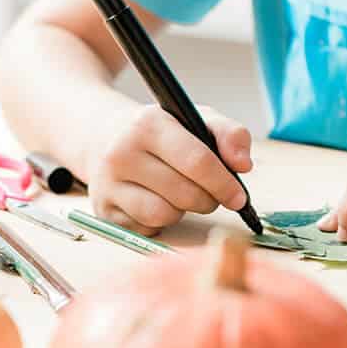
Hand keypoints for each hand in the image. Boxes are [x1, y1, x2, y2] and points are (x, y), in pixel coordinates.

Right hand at [83, 105, 253, 233]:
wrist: (103, 136)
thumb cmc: (159, 132)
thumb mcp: (194, 119)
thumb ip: (229, 134)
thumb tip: (243, 165)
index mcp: (147, 124)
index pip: (196, 161)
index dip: (224, 183)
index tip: (239, 196)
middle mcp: (121, 153)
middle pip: (184, 194)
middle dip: (208, 199)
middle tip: (211, 194)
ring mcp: (108, 184)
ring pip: (164, 215)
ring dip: (182, 211)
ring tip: (179, 193)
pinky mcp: (104, 209)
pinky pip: (146, 228)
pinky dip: (160, 221)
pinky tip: (157, 201)